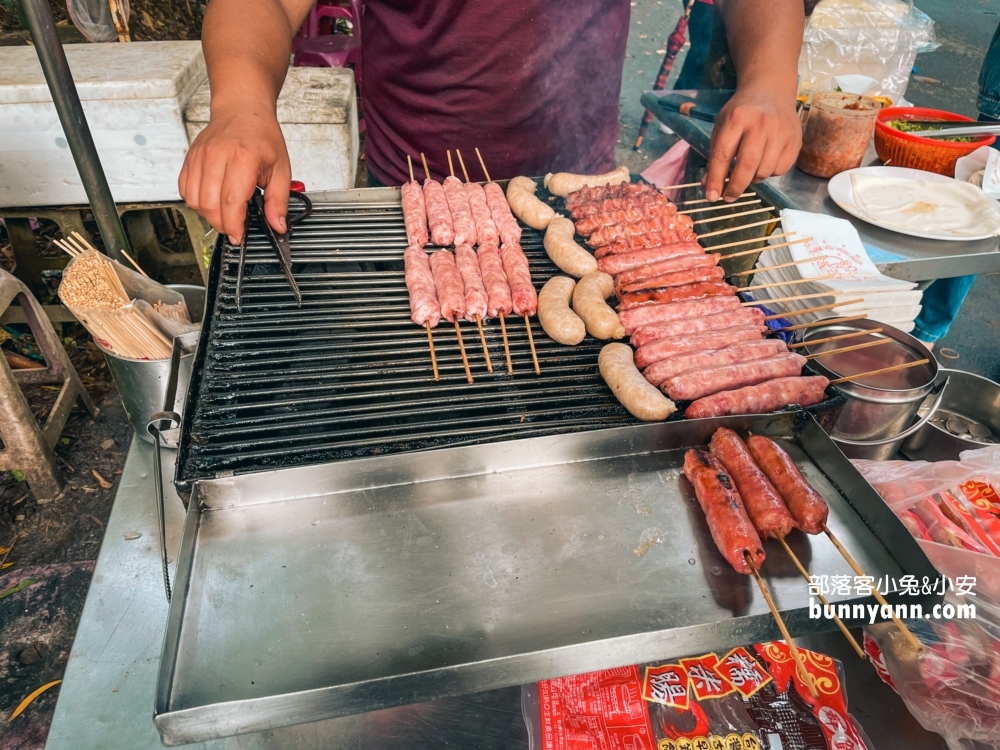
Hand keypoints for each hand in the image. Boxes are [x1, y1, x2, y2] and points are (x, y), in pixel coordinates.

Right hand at [178, 105, 290, 243]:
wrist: (242, 110)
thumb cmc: (262, 137)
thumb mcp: (281, 169)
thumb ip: (278, 201)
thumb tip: (277, 226)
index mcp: (242, 158)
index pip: (231, 202)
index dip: (234, 226)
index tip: (240, 237)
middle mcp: (217, 157)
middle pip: (210, 205)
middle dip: (222, 224)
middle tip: (234, 228)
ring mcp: (200, 157)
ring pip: (194, 200)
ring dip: (208, 215)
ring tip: (224, 214)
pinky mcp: (190, 159)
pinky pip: (185, 189)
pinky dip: (196, 202)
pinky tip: (212, 201)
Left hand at [704, 86, 801, 201]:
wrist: (771, 91)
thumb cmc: (742, 113)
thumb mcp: (722, 126)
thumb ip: (715, 155)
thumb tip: (710, 186)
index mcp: (738, 118)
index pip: (723, 154)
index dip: (716, 179)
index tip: (711, 195)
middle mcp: (761, 123)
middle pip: (747, 166)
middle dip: (735, 186)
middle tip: (728, 197)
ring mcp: (781, 131)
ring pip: (765, 171)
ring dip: (753, 179)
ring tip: (747, 173)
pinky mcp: (795, 140)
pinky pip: (780, 169)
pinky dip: (769, 173)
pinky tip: (763, 163)